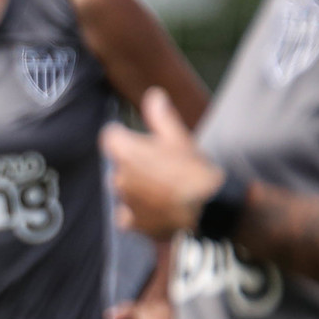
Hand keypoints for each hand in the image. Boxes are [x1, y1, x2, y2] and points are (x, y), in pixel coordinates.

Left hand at [101, 88, 224, 240]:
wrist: (208, 209)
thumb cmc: (194, 170)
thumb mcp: (179, 138)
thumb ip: (161, 116)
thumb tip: (153, 95)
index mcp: (125, 152)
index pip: (110, 136)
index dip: (124, 135)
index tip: (141, 139)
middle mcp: (118, 176)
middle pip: (120, 165)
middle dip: (135, 164)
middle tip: (162, 167)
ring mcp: (124, 202)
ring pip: (124, 189)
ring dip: (137, 188)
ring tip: (165, 189)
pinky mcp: (133, 224)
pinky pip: (127, 215)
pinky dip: (138, 213)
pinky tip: (157, 209)